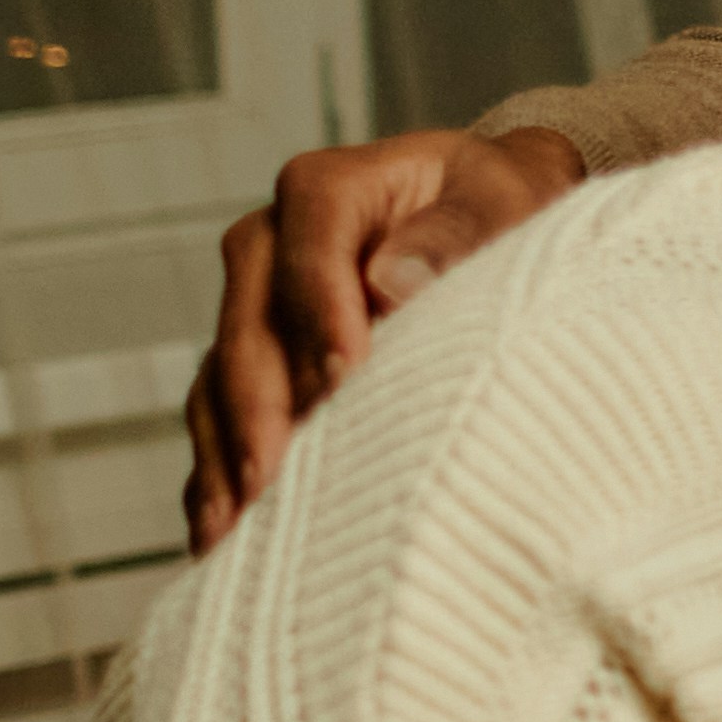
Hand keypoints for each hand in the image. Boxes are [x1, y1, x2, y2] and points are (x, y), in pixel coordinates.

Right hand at [181, 123, 586, 546]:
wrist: (485, 206)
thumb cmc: (499, 202)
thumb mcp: (501, 196)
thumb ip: (455, 232)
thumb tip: (394, 281)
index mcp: (324, 189)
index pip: (310, 254)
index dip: (321, 315)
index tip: (343, 376)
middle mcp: (269, 242)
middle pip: (250, 329)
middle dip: (260, 409)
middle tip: (272, 481)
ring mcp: (253, 303)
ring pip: (222, 380)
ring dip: (226, 454)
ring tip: (233, 529)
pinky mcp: (255, 354)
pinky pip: (221, 414)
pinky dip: (220, 470)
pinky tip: (222, 531)